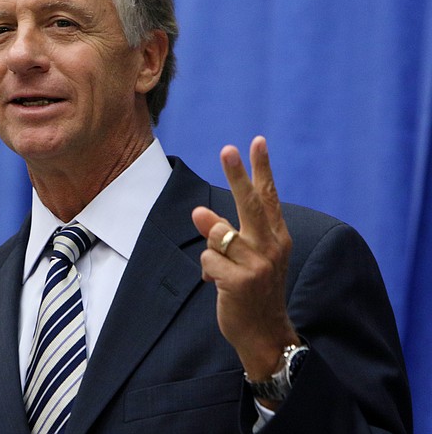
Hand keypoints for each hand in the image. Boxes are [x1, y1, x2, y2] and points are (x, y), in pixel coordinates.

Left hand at [191, 136, 299, 384]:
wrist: (265, 334)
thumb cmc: (253, 291)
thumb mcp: (246, 259)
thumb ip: (227, 233)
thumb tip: (199, 212)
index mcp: (276, 238)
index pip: (268, 197)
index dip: (262, 169)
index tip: (257, 142)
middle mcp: (271, 247)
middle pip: (250, 203)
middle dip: (238, 175)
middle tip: (228, 149)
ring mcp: (258, 264)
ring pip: (218, 234)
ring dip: (212, 248)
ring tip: (223, 270)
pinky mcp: (241, 280)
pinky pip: (209, 260)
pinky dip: (208, 270)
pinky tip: (218, 284)